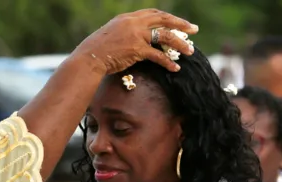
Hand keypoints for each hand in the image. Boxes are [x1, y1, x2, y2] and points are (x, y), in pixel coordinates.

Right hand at [74, 9, 197, 74]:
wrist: (88, 59)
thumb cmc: (94, 51)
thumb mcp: (109, 36)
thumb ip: (123, 34)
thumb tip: (131, 41)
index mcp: (127, 18)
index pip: (153, 13)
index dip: (167, 18)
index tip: (177, 23)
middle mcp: (133, 23)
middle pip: (163, 19)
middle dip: (180, 24)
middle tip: (193, 30)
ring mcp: (136, 35)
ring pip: (164, 36)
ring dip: (179, 43)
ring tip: (190, 52)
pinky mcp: (136, 49)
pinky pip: (157, 55)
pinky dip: (167, 62)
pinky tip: (175, 68)